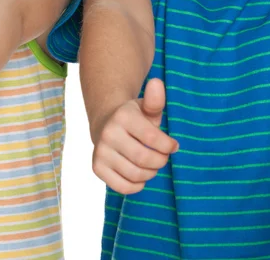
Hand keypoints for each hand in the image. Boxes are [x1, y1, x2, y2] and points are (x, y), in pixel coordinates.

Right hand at [91, 78, 178, 194]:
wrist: (105, 124)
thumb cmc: (133, 118)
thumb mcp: (145, 107)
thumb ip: (155, 99)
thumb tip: (157, 82)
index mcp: (123, 117)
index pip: (153, 139)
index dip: (168, 146)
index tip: (173, 146)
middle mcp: (108, 133)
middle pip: (144, 159)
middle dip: (160, 161)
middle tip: (163, 157)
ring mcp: (100, 151)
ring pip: (136, 174)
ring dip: (150, 173)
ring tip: (152, 165)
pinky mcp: (97, 167)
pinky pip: (123, 187)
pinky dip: (137, 185)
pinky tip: (139, 174)